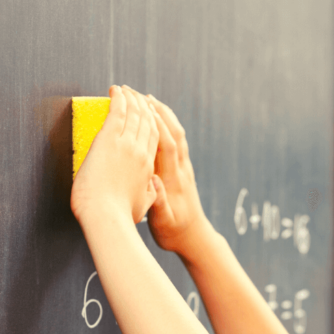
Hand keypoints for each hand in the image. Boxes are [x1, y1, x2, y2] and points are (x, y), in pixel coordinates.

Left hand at [71, 85, 158, 226]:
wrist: (106, 218)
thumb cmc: (120, 218)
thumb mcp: (142, 207)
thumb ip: (149, 194)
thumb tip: (152, 187)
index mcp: (149, 169)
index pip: (154, 138)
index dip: (153, 123)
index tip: (149, 112)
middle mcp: (141, 153)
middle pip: (147, 122)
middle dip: (143, 106)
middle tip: (136, 95)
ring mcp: (126, 145)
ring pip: (134, 113)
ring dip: (130, 98)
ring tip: (126, 89)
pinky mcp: (109, 140)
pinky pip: (117, 111)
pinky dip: (118, 98)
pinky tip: (115, 90)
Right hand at [146, 96, 211, 259]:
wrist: (194, 238)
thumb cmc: (174, 233)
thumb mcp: (163, 223)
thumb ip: (158, 203)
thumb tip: (154, 182)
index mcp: (173, 181)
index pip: (167, 145)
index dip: (156, 124)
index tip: (141, 107)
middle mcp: (181, 170)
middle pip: (173, 133)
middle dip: (157, 111)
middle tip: (138, 94)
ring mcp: (184, 169)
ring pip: (177, 134)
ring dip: (164, 114)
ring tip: (148, 98)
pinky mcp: (184, 170)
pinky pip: (178, 141)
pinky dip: (168, 125)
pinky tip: (158, 117)